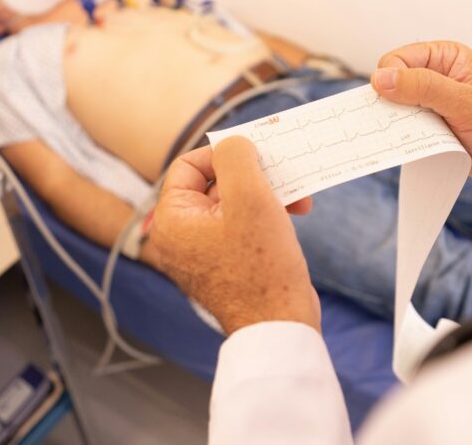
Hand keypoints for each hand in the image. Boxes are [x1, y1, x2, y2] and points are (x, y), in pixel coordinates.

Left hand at [147, 137, 320, 334]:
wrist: (280, 327)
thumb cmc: (262, 266)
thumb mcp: (250, 197)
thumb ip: (236, 158)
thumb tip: (234, 143)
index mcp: (172, 220)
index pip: (189, 165)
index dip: (225, 154)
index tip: (258, 157)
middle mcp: (181, 237)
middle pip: (216, 183)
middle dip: (255, 175)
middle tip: (285, 174)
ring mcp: (204, 252)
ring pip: (235, 203)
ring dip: (268, 193)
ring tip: (299, 199)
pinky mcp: (228, 263)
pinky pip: (244, 225)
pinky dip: (268, 215)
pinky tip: (294, 215)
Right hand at [371, 41, 471, 185]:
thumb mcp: (464, 101)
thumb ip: (423, 87)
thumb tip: (381, 78)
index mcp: (444, 58)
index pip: (397, 59)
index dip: (389, 78)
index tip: (391, 100)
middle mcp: (436, 77)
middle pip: (393, 84)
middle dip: (392, 103)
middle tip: (404, 121)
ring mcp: (433, 104)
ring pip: (397, 110)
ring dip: (400, 124)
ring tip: (418, 134)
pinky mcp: (432, 128)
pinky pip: (407, 131)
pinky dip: (407, 139)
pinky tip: (418, 146)